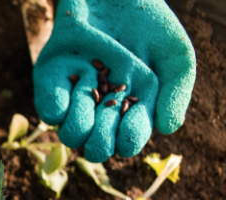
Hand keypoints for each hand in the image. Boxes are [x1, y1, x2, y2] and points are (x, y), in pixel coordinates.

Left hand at [33, 0, 195, 161]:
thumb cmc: (149, 25)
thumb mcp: (175, 55)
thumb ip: (177, 92)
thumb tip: (167, 130)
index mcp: (132, 109)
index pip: (126, 144)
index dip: (128, 140)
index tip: (133, 115)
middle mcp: (101, 109)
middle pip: (96, 148)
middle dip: (102, 136)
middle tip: (110, 104)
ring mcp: (75, 96)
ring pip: (70, 135)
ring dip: (81, 118)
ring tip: (91, 84)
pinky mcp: (52, 80)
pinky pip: (48, 112)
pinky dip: (60, 103)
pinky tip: (76, 77)